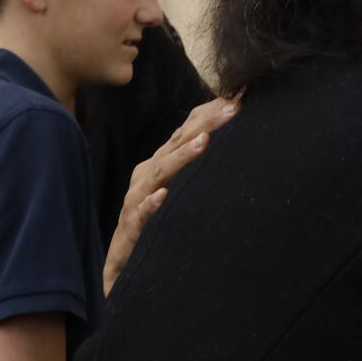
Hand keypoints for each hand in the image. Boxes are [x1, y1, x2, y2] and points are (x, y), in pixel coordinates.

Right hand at [102, 95, 241, 293]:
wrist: (122, 262)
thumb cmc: (154, 221)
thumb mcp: (179, 191)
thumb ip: (197, 169)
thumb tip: (226, 148)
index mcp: (161, 164)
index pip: (187, 132)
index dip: (210, 114)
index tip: (240, 98)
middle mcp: (148, 175)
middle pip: (176, 144)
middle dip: (205, 125)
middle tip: (233, 108)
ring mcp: (138, 198)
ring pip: (160, 173)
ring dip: (181, 157)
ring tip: (204, 143)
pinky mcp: (132, 225)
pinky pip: (142, 213)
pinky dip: (151, 204)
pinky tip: (163, 196)